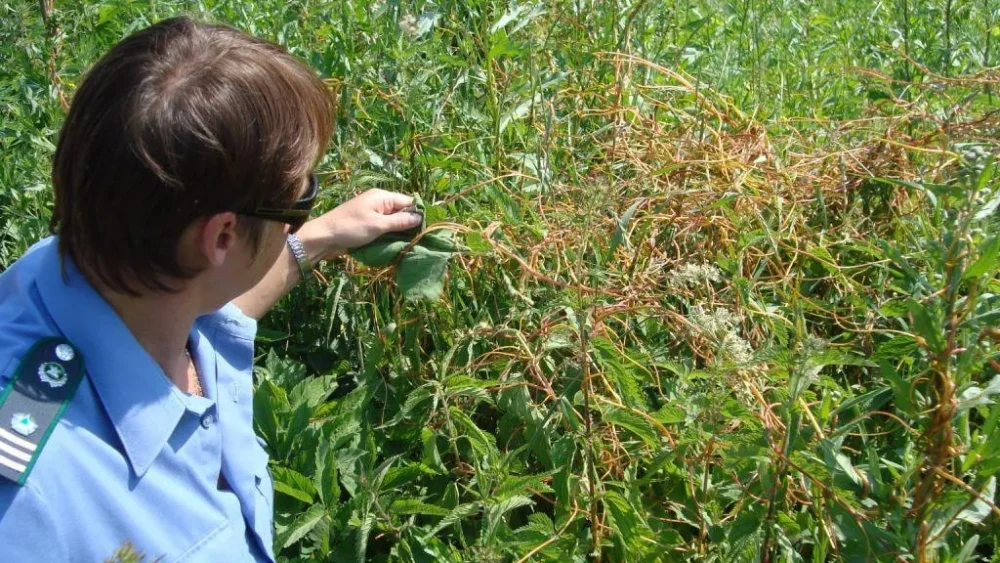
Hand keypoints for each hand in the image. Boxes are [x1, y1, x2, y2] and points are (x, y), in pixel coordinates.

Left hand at [296, 189, 423, 261]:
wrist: (323, 237)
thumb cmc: (350, 228)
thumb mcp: (378, 225)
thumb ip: (400, 221)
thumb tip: (420, 217)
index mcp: (382, 196)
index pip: (408, 201)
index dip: (418, 213)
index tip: (427, 228)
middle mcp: (379, 202)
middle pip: (402, 211)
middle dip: (410, 224)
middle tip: (420, 239)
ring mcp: (373, 213)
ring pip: (394, 221)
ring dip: (400, 232)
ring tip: (411, 243)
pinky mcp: (368, 224)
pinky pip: (385, 228)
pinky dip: (391, 235)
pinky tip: (397, 244)